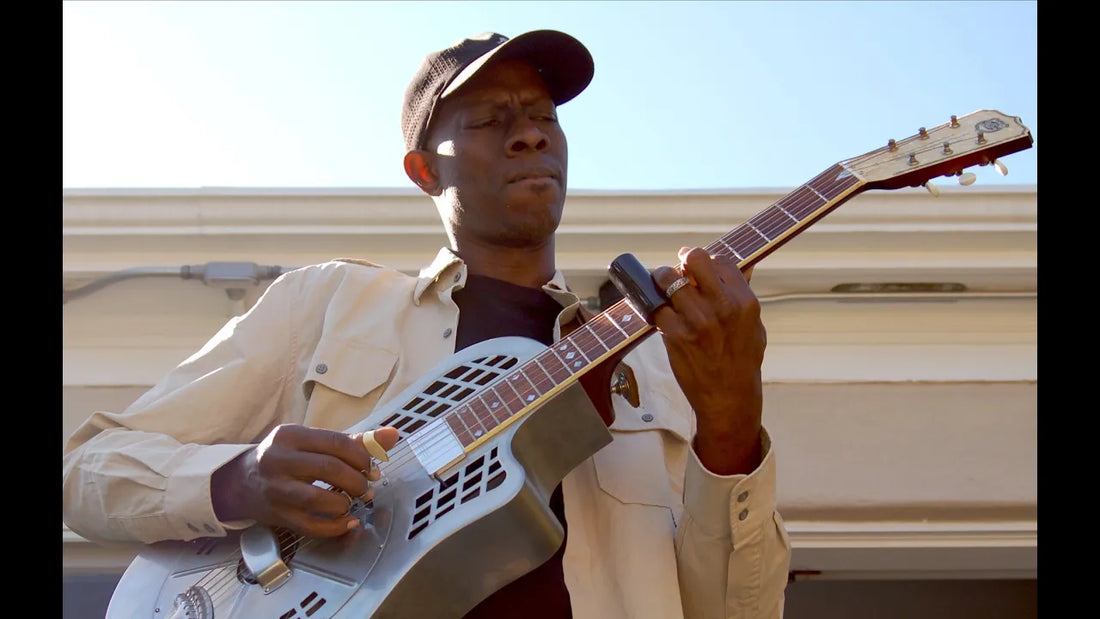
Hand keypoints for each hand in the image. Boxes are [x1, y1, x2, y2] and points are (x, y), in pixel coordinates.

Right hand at [212, 424, 399, 537]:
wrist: (241, 482)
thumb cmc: (286, 458)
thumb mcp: (312, 442)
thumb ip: (353, 440)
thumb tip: (392, 435)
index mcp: (290, 436)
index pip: (336, 443)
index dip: (362, 456)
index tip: (371, 467)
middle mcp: (278, 460)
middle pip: (329, 468)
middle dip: (357, 480)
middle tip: (366, 486)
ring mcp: (275, 490)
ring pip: (318, 498)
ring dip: (346, 502)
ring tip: (353, 500)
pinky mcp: (277, 516)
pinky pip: (311, 526)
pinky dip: (336, 527)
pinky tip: (348, 522)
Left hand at [650, 247, 764, 474]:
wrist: (728, 398)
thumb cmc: (741, 361)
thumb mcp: (754, 326)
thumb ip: (744, 295)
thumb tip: (744, 266)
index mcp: (744, 302)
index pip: (721, 261)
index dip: (707, 263)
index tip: (696, 270)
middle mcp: (722, 307)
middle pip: (695, 260)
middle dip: (683, 262)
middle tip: (678, 273)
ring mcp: (697, 320)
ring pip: (668, 278)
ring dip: (662, 281)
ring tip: (664, 290)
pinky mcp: (675, 334)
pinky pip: (655, 306)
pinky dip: (654, 306)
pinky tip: (660, 313)